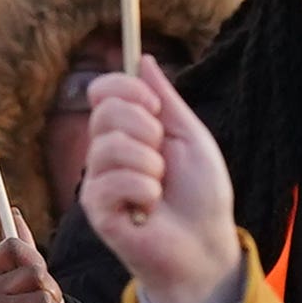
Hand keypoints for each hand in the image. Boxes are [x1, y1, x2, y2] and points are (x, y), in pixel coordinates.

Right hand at [72, 59, 241, 302]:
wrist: (205, 245)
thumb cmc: (202, 196)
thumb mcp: (191, 136)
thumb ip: (166, 98)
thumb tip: (143, 58)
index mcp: (127, 132)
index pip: (104, 92)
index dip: (126, 89)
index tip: (156, 108)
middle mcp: (106, 153)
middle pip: (105, 113)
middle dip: (146, 130)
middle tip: (164, 159)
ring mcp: (98, 181)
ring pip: (110, 146)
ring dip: (150, 166)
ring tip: (160, 189)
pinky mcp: (96, 209)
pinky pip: (113, 181)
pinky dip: (144, 191)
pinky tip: (150, 208)